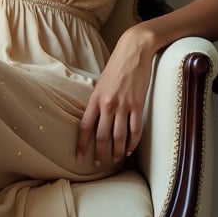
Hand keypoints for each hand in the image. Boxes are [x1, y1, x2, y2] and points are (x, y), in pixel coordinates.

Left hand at [76, 26, 154, 165]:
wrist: (133, 52)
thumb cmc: (115, 67)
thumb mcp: (100, 84)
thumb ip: (97, 102)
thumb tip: (94, 120)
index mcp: (95, 99)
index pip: (85, 127)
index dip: (81, 145)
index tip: (79, 157)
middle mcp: (108, 104)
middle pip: (102, 136)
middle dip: (100, 153)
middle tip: (98, 164)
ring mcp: (124, 105)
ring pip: (119, 136)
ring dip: (116, 151)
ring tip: (115, 159)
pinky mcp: (138, 105)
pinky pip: (135, 129)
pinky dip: (132, 142)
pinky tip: (129, 149)